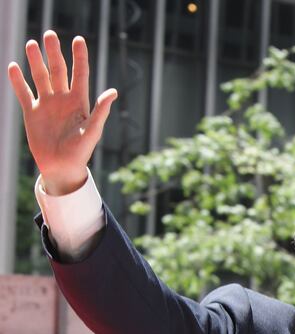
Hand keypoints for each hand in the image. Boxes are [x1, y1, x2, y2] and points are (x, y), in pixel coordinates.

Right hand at [7, 30, 116, 194]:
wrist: (61, 169)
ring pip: (40, 77)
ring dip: (36, 61)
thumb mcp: (92, 132)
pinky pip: (23, 92)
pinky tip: (13, 67)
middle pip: (58, 70)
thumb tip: (112, 92)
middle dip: (54, 53)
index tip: (78, 40)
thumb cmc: (80, 153)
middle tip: (50, 35)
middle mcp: (62, 99)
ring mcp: (46, 104)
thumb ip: (100, 111)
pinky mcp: (32, 113)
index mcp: (79, 102)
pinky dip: (18, 81)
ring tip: (32, 44)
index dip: (80, 57)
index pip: (80, 74)